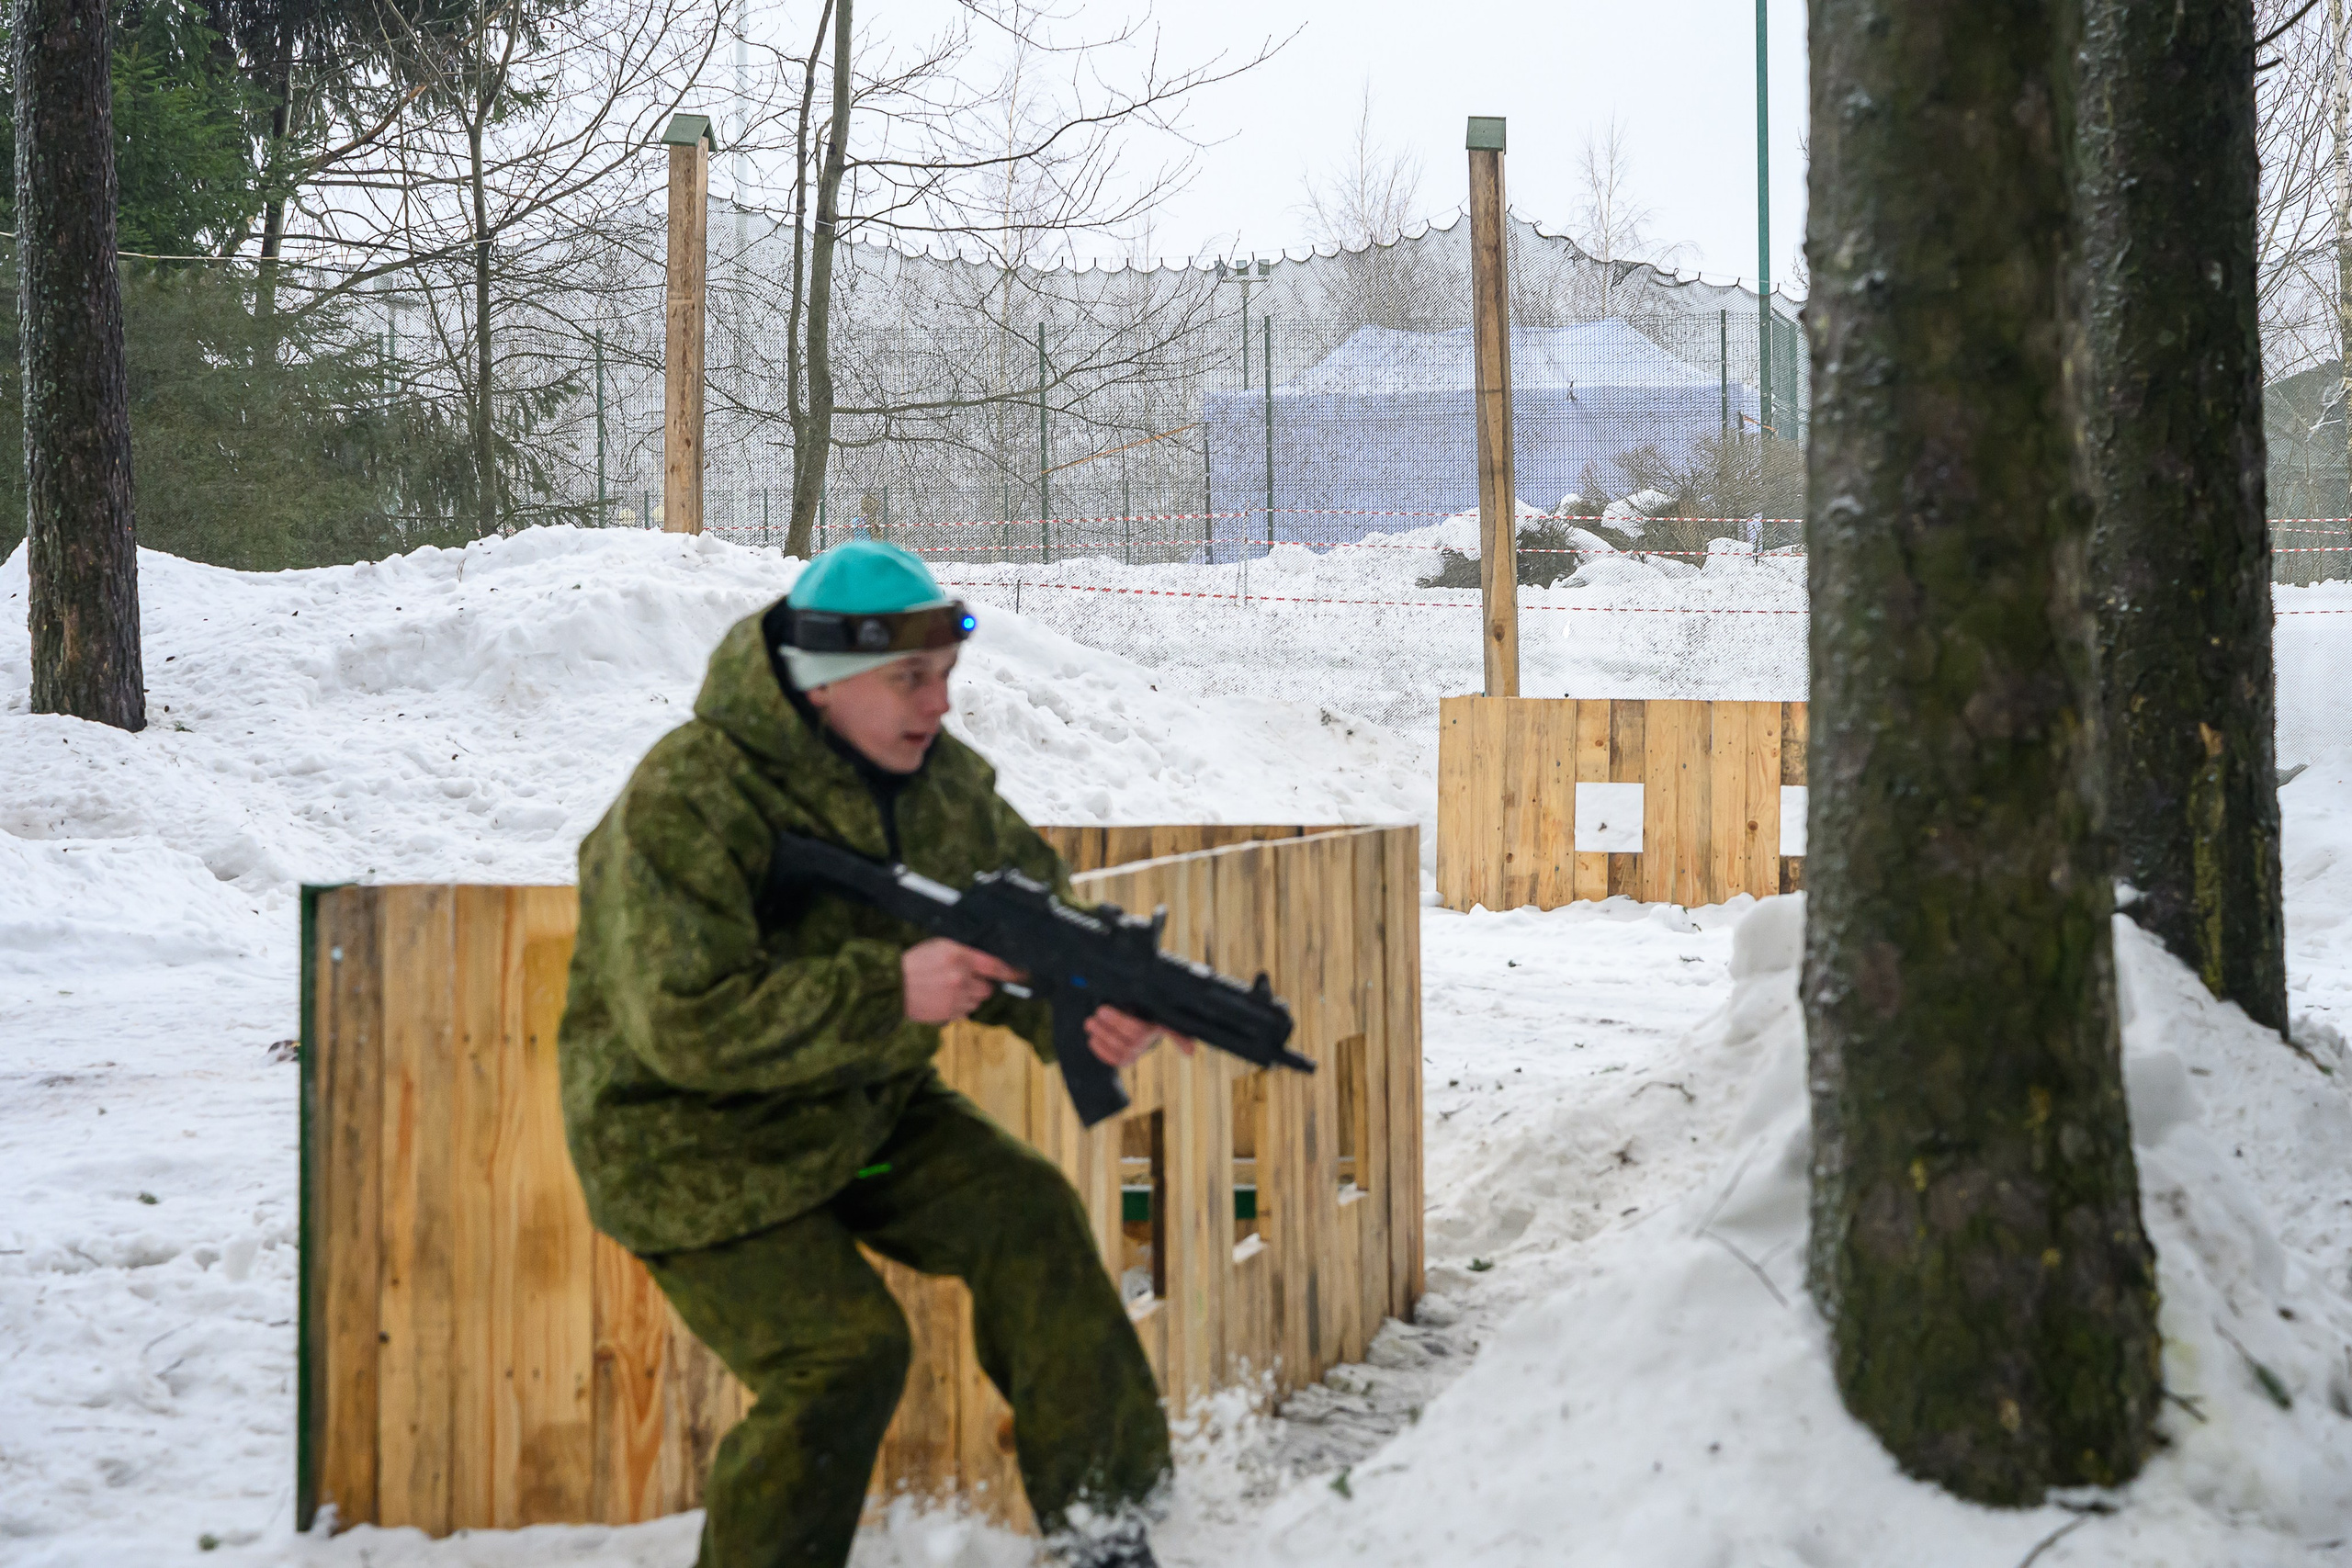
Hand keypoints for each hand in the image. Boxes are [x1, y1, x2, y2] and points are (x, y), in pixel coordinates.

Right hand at [901, 939, 1022, 1023]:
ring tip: (948, 991)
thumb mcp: (939, 946)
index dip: (1011, 972)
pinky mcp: (949, 1014)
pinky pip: (965, 1013)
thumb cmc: (915, 962)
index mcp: (958, 956)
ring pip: (977, 1002)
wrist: (892, 985)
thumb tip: (986, 966)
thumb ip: (964, 954)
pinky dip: (959, 1008)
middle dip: (979, 986)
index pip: (994, 966)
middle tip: (963, 982)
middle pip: (987, 989)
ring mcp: (955, 998)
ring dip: (969, 998)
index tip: (1021, 975)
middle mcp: (960, 978)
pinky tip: (943, 1000)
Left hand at [1085, 1007, 1197, 1068]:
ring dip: (1103, 1036)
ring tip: (1090, 1023)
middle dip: (1114, 1024)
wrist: (1138, 1020)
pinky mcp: (1123, 1060)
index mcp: (1154, 1028)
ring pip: (1119, 1049)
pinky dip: (1101, 1051)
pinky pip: (1113, 1060)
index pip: (1149, 1028)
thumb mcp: (1159, 1015)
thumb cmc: (1147, 1013)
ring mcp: (1134, 1053)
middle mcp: (1146, 1043)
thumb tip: (1191, 1053)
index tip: (1118, 1019)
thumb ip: (1175, 1030)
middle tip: (1099, 1011)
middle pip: (1132, 1038)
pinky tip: (1092, 1040)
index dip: (1145, 1031)